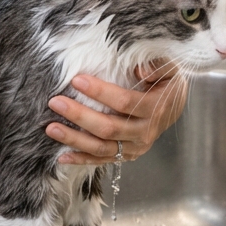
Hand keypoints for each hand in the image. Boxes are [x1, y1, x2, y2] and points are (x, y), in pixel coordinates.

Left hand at [45, 61, 188, 165]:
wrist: (174, 104)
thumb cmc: (167, 82)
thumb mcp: (170, 68)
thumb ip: (157, 66)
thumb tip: (140, 69)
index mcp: (155, 109)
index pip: (124, 102)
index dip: (100, 92)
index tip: (76, 79)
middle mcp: (145, 132)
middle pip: (109, 128)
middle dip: (80, 115)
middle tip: (56, 102)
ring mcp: (136, 147)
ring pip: (102, 148)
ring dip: (75, 139)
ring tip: (51, 128)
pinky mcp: (127, 155)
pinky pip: (102, 160)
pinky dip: (82, 159)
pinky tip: (62, 156)